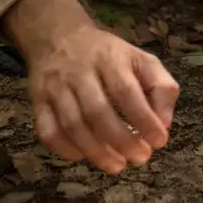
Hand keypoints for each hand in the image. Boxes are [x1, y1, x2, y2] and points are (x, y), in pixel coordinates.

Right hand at [3, 0, 180, 173]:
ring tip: (118, 166)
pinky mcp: (38, 102)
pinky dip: (65, 149)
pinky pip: (47, 131)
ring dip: (96, 151)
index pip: (126, 91)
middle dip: (121, 140)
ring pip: (72, 125)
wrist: (60, 37)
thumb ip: (161, 88)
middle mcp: (80, 72)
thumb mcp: (142, 60)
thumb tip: (164, 124)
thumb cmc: (109, 55)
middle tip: (140, 158)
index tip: (159, 141)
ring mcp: (55, 88)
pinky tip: (84, 156)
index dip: (144, 119)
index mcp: (110, 58)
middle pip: (97, 111)